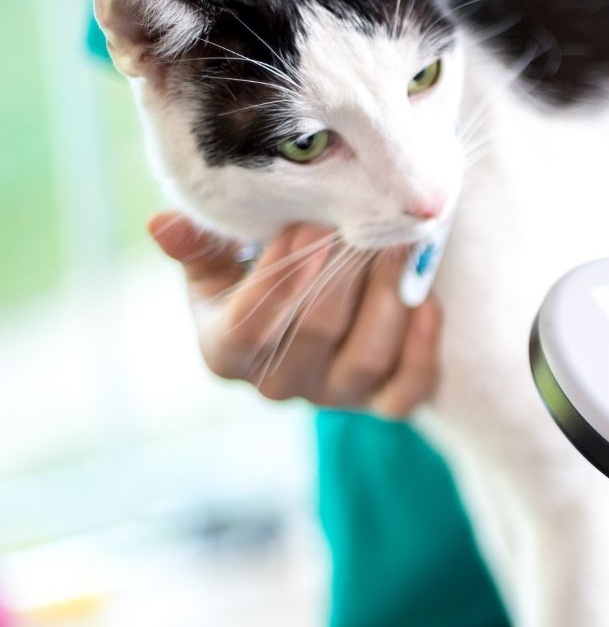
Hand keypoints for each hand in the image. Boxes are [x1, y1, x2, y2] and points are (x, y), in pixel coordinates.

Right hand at [148, 213, 440, 415]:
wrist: (313, 294)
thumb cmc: (258, 266)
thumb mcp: (222, 254)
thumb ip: (198, 243)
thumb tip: (163, 225)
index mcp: (226, 351)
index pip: (246, 330)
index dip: (278, 282)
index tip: (305, 229)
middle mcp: (279, 384)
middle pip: (315, 335)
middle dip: (342, 275)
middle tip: (363, 223)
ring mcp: (335, 397)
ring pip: (367, 358)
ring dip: (388, 298)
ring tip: (399, 245)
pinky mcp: (383, 403)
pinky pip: (408, 391)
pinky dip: (423, 348)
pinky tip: (428, 302)